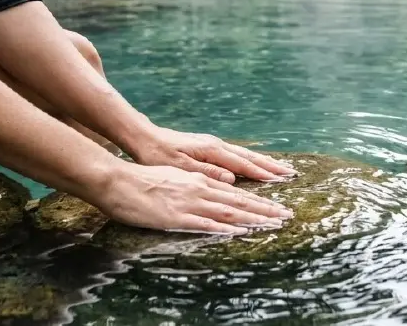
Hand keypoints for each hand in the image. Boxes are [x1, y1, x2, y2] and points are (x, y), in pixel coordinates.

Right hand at [97, 161, 293, 234]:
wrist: (119, 180)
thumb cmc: (144, 180)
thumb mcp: (177, 177)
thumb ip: (199, 183)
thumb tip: (219, 187)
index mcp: (200, 180)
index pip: (236, 191)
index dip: (259, 200)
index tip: (278, 207)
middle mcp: (200, 188)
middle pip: (239, 200)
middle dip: (266, 209)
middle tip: (287, 216)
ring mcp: (190, 202)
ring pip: (228, 210)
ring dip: (253, 217)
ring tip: (273, 224)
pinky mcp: (177, 216)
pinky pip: (206, 222)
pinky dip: (225, 226)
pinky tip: (240, 230)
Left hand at [129, 125, 296, 183]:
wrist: (144, 137)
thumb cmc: (157, 154)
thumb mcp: (179, 167)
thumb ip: (207, 173)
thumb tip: (232, 178)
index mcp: (211, 151)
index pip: (243, 164)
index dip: (263, 173)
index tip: (281, 179)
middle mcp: (216, 146)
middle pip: (249, 157)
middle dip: (270, 166)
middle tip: (290, 173)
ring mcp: (213, 145)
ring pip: (244, 154)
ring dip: (263, 162)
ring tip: (279, 169)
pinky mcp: (208, 147)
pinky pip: (235, 154)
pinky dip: (249, 160)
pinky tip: (254, 164)